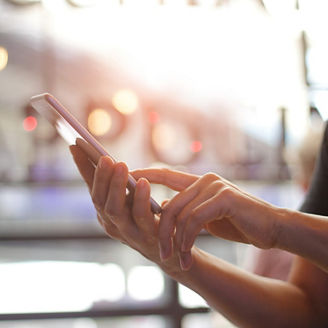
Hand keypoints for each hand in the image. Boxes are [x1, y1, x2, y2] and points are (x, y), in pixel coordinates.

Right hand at [69, 145, 182, 273]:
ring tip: (120, 165)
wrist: (170, 251)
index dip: (83, 167)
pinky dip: (140, 198)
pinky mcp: (146, 237)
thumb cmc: (150, 220)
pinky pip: (140, 216)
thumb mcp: (133, 200)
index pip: (91, 187)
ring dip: (116, 186)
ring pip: (114, 209)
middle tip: (104, 157)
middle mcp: (111, 223)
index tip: (76, 145)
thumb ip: (123, 187)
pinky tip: (143, 183)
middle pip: (98, 199)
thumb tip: (114, 162)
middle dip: (100, 177)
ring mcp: (127, 232)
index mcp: (105, 212)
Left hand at [132, 168, 280, 270]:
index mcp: (199, 182)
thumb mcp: (207, 216)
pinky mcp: (225, 197)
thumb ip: (188, 209)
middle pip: (170, 203)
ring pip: (180, 213)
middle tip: (160, 252)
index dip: (144, 176)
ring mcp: (214, 186)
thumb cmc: (238, 222)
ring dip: (175, 241)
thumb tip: (164, 208)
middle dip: (161, 230)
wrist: (271, 227)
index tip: (125, 181)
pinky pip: (195, 220)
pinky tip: (188, 255)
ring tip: (177, 260)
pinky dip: (188, 240)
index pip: (165, 175)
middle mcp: (204, 180)